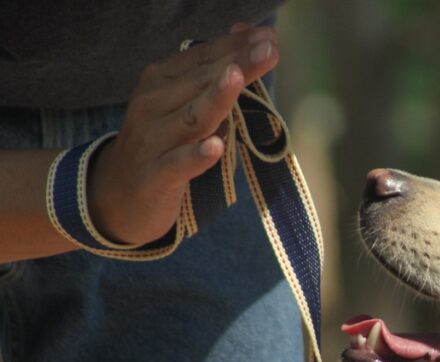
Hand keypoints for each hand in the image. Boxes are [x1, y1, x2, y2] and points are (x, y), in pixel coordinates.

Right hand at [87, 24, 279, 244]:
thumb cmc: (162, 142)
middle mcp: (153, 104)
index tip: (269, 35)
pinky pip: (178, 164)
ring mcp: (154, 140)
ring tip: (238, 76)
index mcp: (160, 81)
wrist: (116, 194)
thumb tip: (245, 35)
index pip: (203, 58)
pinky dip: (196, 155)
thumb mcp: (182, 104)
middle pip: (202, 82)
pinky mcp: (156, 176)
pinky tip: (215, 147)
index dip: (235, 46)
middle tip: (270, 48)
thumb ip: (211, 72)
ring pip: (192, 117)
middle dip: (238, 63)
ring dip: (217, 96)